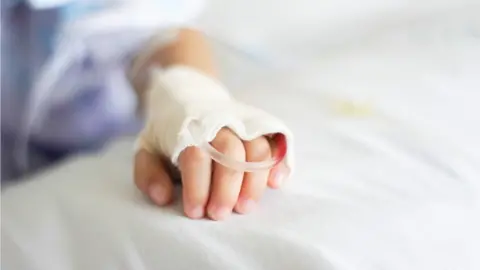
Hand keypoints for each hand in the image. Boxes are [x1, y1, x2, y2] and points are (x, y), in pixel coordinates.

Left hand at [134, 128, 287, 219]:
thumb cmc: (170, 132)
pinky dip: (280, 162)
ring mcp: (244, 124)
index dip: (197, 187)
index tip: (195, 212)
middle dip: (227, 188)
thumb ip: (148, 173)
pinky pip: (277, 141)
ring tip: (245, 207)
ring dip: (254, 182)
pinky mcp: (261, 127)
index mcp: (190, 128)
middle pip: (231, 153)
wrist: (190, 96)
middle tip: (219, 214)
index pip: (197, 156)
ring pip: (258, 149)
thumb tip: (163, 198)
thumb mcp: (148, 148)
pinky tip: (276, 183)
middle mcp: (221, 123)